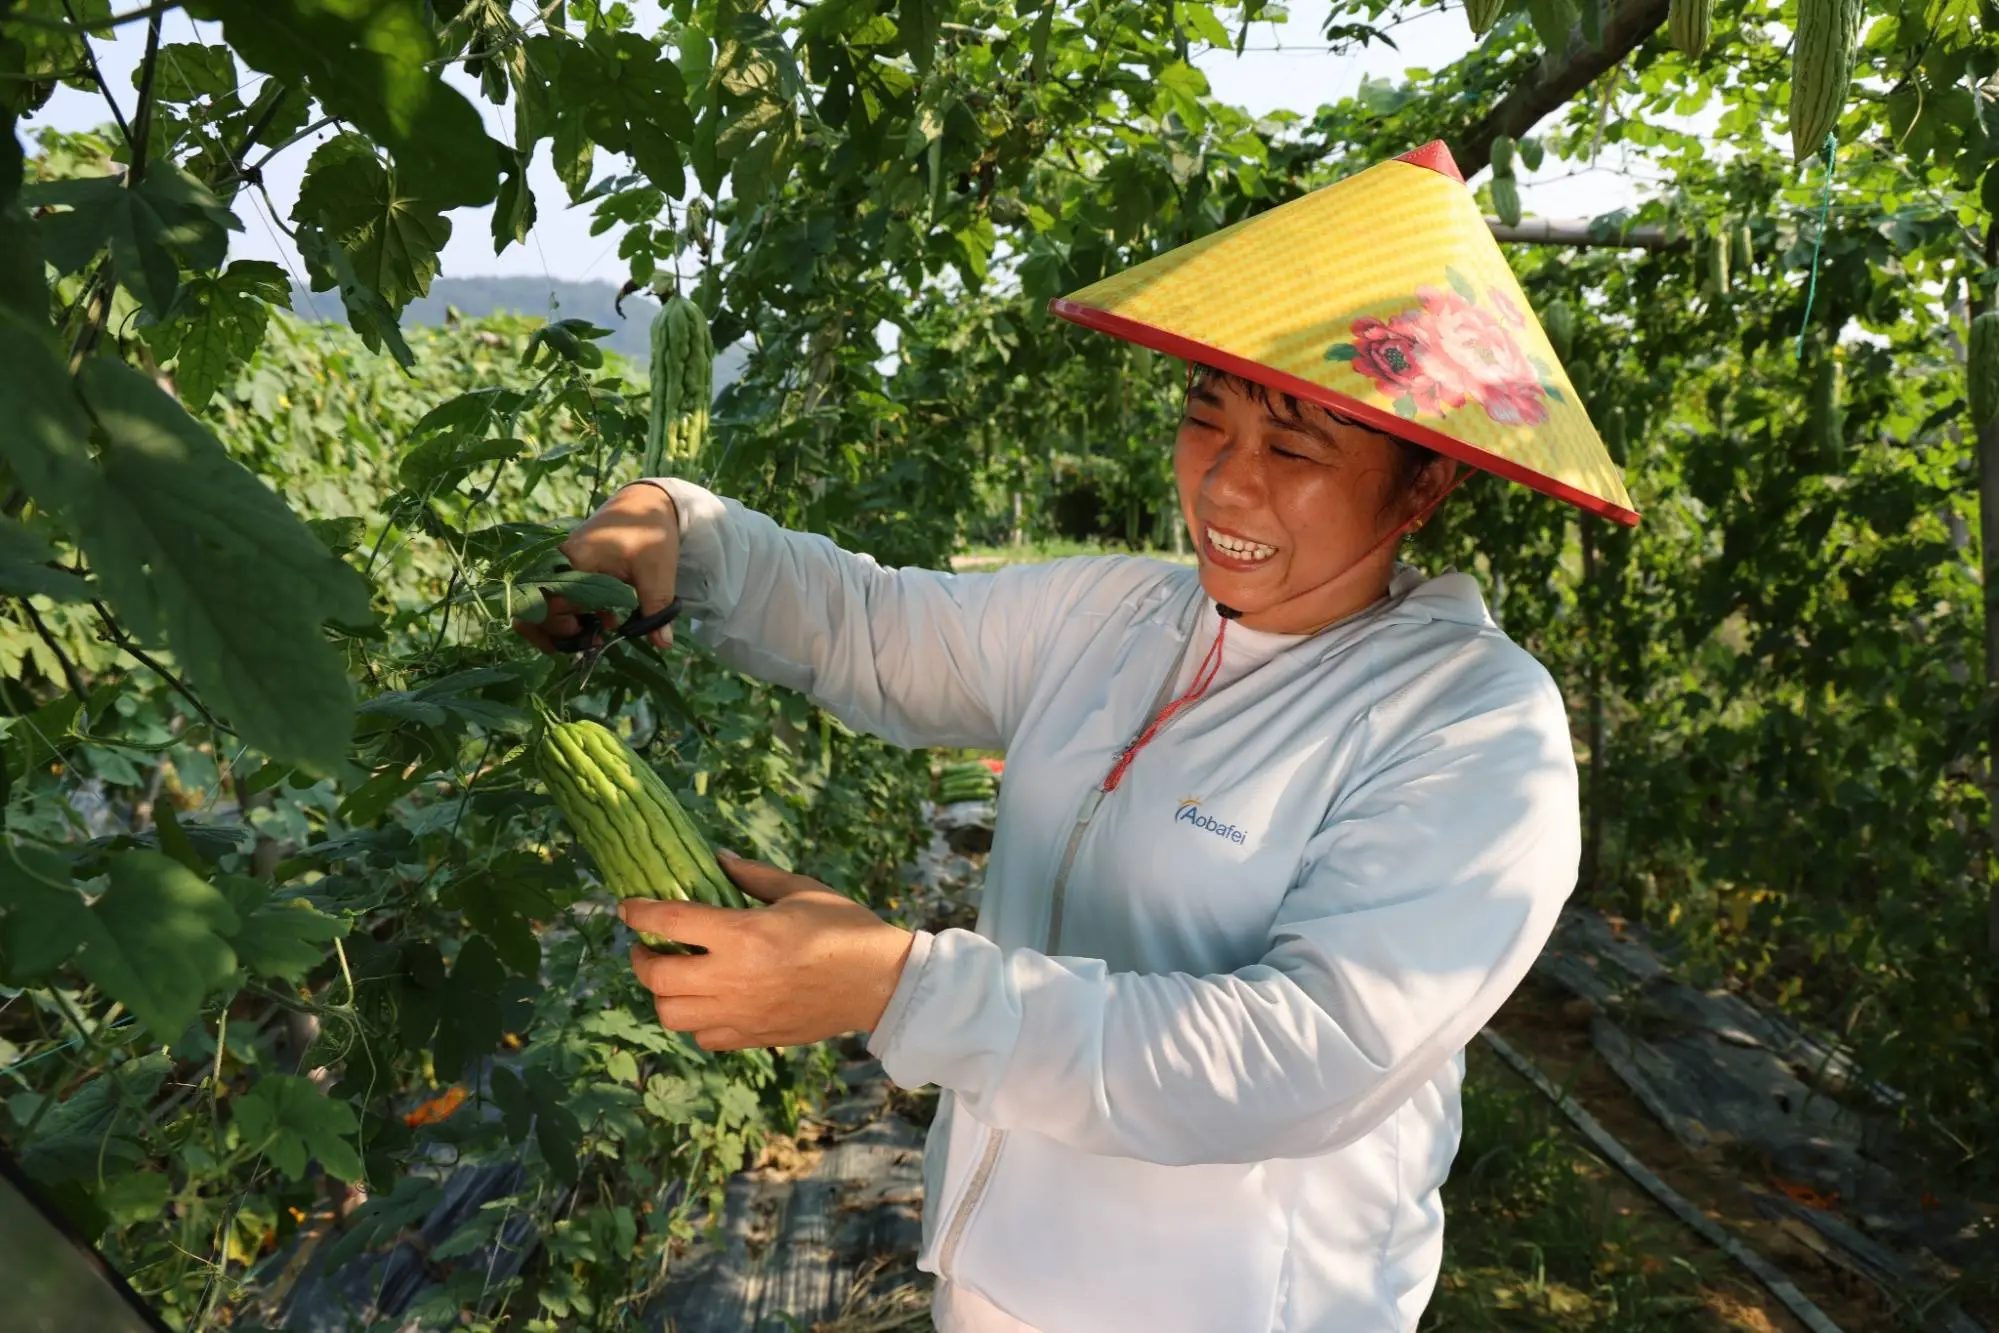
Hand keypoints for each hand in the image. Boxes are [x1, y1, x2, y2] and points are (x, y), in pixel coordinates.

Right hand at [514, 482, 680, 653]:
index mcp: (575, 560)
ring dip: (554, 626)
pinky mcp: (562, 567)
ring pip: (535, 602)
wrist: (644, 504)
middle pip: (534, 606)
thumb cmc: (649, 532)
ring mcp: (556, 564)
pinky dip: (559, 615)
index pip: (551, 603)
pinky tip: (587, 624)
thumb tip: (662, 643)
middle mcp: (557, 561)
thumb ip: (655, 607)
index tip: (594, 636)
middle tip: (590, 639)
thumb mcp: (657, 572)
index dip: (565, 627)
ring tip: (586, 635)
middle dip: (556, 631)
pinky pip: (547, 595)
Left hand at [622, 852, 916, 1050]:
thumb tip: (716, 859)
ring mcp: (741, 1013)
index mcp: (743, 934)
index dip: (639, 911)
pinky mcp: (753, 1036)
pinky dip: (694, 1020)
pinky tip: (706, 1001)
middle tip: (647, 946)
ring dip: (662, 994)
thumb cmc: (844, 927)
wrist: (878, 983)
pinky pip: (703, 1037)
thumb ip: (752, 875)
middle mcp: (733, 978)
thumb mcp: (800, 888)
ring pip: (671, 1015)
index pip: (670, 921)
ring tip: (673, 977)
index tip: (627, 906)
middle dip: (641, 959)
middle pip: (657, 977)